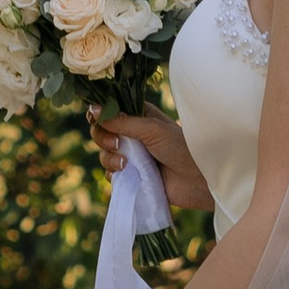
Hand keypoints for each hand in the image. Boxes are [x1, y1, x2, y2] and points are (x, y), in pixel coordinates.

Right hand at [87, 104, 211, 212]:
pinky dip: (113, 173)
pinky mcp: (131, 175)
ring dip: (109, 158)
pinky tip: (127, 173)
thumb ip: (121, 121)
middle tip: (117, 144)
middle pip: (100, 131)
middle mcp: (131, 134)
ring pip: (103, 153)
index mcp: (137, 116)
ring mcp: (131, 155)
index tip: (96, 119)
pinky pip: (110, 172)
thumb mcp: (151, 129)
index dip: (99, 115)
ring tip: (126, 164)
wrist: (196, 180)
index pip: (108, 111)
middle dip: (103, 137)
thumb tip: (92, 109)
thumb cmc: (179, 147)